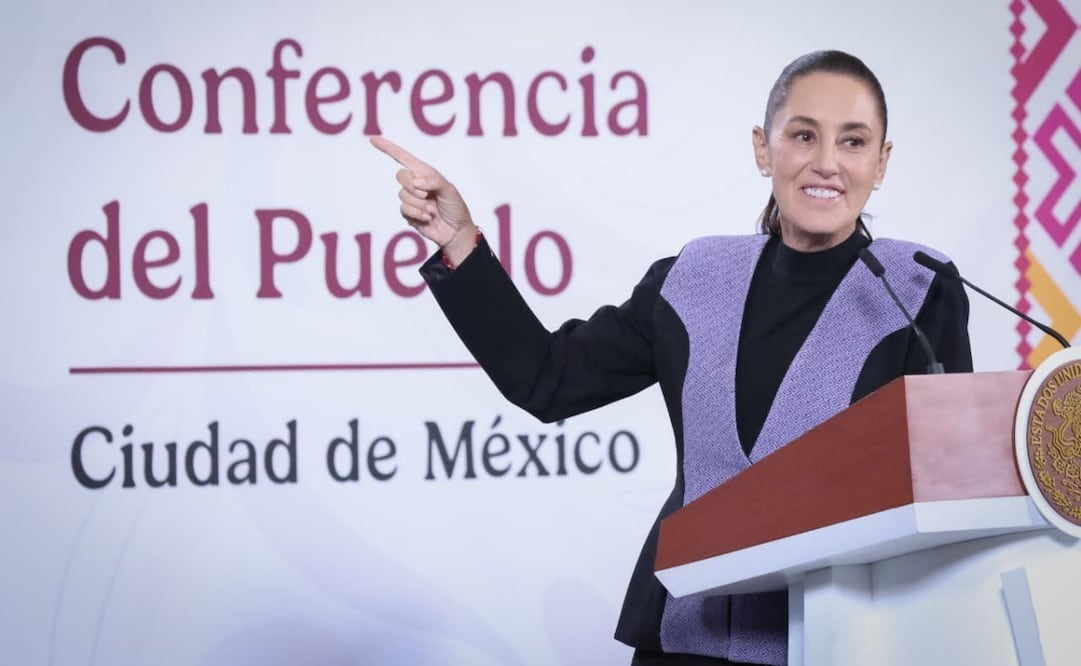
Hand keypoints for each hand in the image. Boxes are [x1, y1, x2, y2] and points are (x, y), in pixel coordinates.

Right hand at [370, 136, 478, 265]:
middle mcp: (416, 184)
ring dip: (420, 204)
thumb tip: (416, 182)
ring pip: (402, 195)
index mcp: (425, 173)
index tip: (373, 139)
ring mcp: (411, 199)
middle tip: (427, 195)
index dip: (388, 148)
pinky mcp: (408, 214)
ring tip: (432, 210)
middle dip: (413, 186)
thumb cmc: (455, 207)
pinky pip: (404, 209)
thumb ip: (434, 181)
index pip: (403, 158)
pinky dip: (417, 214)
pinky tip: (427, 218)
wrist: (456, 231)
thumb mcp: (450, 190)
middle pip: (400, 176)